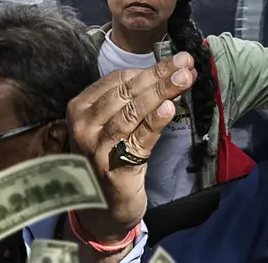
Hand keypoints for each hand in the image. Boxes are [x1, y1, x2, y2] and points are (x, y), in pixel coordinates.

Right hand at [66, 52, 197, 241]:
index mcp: (80, 108)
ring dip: (162, 92)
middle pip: (127, 93)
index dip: (150, 69)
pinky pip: (138, 138)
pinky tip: (170, 108)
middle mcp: (84, 126)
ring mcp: (97, 148)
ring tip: (185, 79)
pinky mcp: (114, 167)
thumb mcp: (115, 124)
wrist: (103, 207)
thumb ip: (133, 100)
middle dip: (160, 75)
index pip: (118, 80)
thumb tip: (169, 71)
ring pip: (133, 112)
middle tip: (187, 63)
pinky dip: (155, 122)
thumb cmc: (112, 156)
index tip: (177, 61)